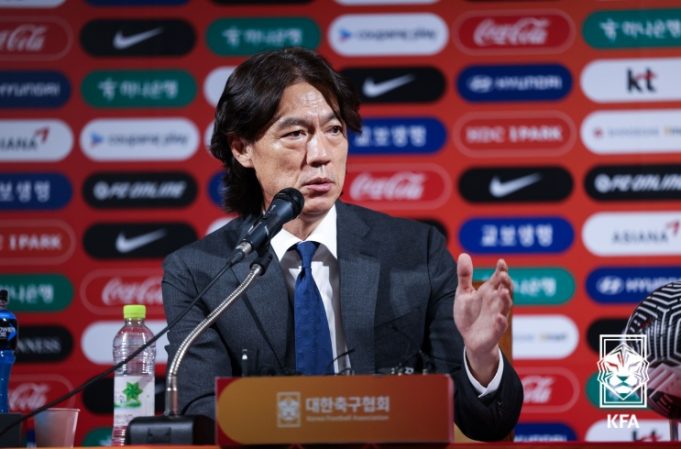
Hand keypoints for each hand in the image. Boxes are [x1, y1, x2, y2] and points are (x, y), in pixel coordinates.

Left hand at [454, 253, 512, 384]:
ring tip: (504, 292)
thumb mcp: (463, 293)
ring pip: (506, 306)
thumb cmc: (469, 314)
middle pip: (506, 290)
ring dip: (507, 299)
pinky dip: (501, 321)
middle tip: (503, 274)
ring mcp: (497, 316)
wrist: (469, 338)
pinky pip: (501, 326)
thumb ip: (464, 276)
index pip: (498, 278)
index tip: (501, 262)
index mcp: (489, 292)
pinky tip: (499, 317)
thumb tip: (464, 254)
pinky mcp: (495, 331)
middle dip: (506, 282)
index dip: (501, 270)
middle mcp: (496, 302)